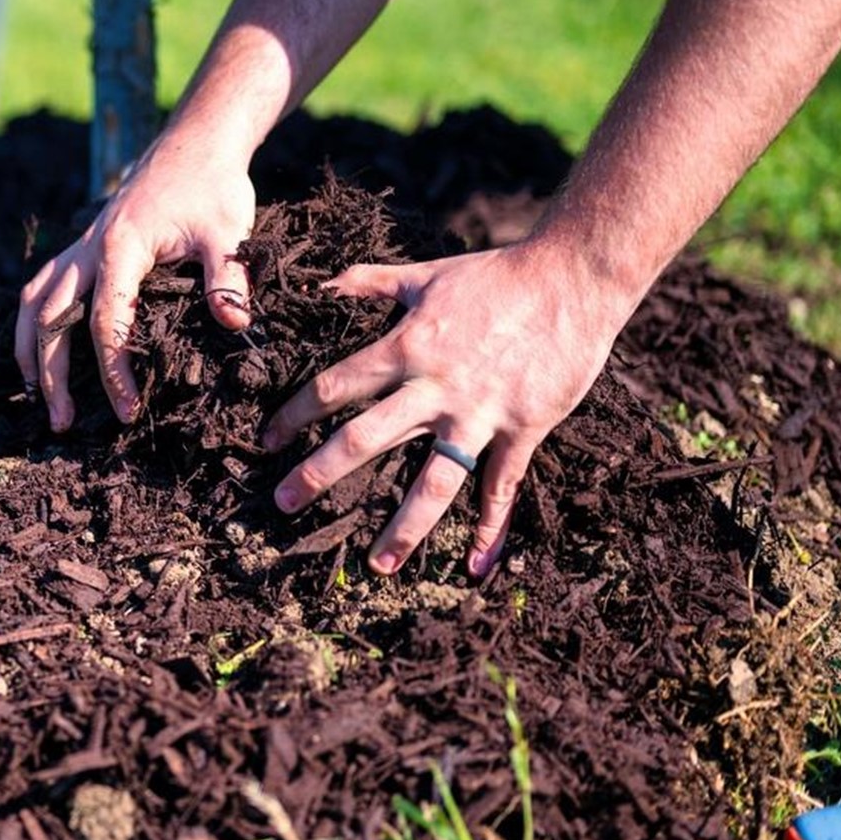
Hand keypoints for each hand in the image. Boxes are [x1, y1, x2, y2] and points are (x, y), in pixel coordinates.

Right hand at [15, 132, 256, 430]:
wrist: (195, 142)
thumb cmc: (213, 187)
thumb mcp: (229, 231)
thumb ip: (229, 277)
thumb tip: (235, 324)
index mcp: (120, 248)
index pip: (104, 321)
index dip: (112, 370)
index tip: (127, 410)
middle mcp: (88, 248)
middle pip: (51, 318)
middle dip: (51, 374)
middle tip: (62, 423)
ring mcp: (81, 246)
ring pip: (34, 301)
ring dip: (29, 350)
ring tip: (35, 396)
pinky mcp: (83, 246)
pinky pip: (42, 286)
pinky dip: (33, 321)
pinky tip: (39, 351)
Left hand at [259, 240, 638, 577]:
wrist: (573, 278)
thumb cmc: (496, 275)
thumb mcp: (425, 274)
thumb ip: (370, 282)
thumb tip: (323, 284)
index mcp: (406, 347)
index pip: (334, 387)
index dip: (295, 414)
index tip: (268, 440)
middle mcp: (435, 388)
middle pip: (365, 439)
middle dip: (320, 474)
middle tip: (283, 505)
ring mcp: (480, 414)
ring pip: (434, 481)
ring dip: (404, 527)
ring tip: (379, 565)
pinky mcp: (524, 429)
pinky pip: (502, 486)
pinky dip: (491, 528)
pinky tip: (476, 565)